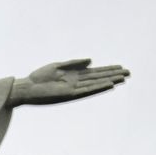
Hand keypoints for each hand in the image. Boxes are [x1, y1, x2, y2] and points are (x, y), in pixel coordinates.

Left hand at [9, 59, 129, 106]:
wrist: (27, 87)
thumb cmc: (39, 77)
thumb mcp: (57, 66)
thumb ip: (74, 63)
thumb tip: (91, 60)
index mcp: (73, 75)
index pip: (94, 72)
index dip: (108, 69)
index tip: (120, 67)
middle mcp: (76, 82)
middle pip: (98, 77)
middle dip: (113, 75)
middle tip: (128, 73)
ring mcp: (74, 89)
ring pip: (95, 84)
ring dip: (109, 81)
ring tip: (122, 79)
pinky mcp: (69, 94)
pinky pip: (86, 90)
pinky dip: (97, 88)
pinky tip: (107, 85)